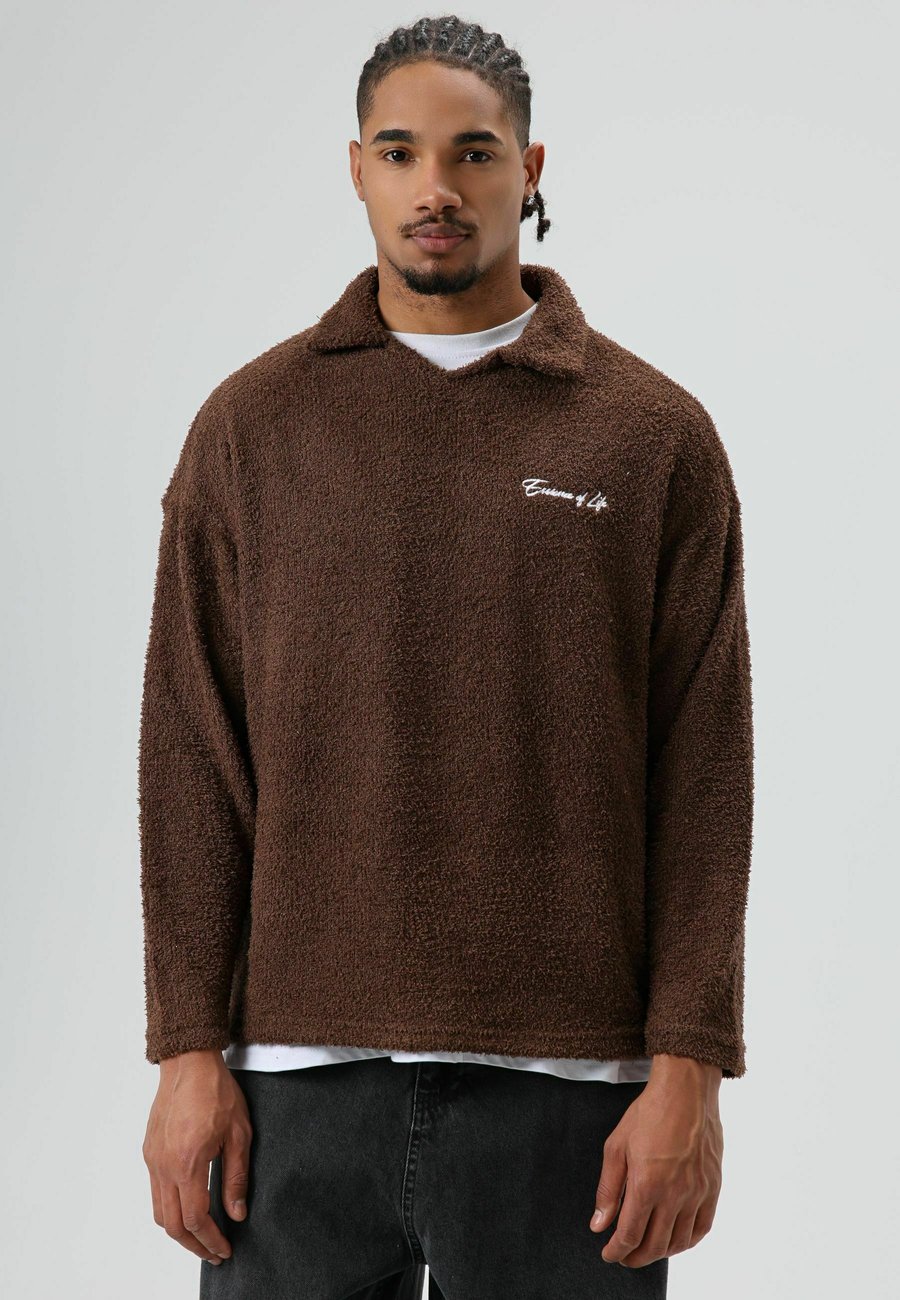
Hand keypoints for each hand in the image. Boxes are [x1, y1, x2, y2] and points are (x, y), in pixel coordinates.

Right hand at [142, 1049, 252, 1265]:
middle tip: (214, 1252)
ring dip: (179, 1231)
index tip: (225, 1249)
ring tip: (203, 1236)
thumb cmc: (217, 1092)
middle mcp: (164, 1165)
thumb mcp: (239, 1133)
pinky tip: (189, 1206)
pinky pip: (155, 1191)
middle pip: (171, 1224)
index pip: (195, 1218)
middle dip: (194, 1244)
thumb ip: (236, 1176)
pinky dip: (170, 1209)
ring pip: (159, 1211)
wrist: (189, 1063)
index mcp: (188, 1162)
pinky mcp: (149, 1151)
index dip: (211, 1240)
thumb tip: (237, 1213)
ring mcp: (153, 1159)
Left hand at [588, 1055, 722, 1267]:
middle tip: (624, 1256)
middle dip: (635, 1257)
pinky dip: (687, 1241)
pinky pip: (702, 1228)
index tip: (608, 1254)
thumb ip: (607, 1190)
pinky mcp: (713, 1187)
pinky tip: (675, 1239)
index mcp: (646, 1184)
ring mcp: (697, 1193)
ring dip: (660, 1252)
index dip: (616, 1251)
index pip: (629, 1235)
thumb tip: (599, 1225)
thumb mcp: (616, 1147)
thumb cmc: (649, 1114)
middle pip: (654, 1245)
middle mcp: (674, 1195)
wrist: (686, 1091)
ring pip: (679, 1241)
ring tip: (647, 1249)